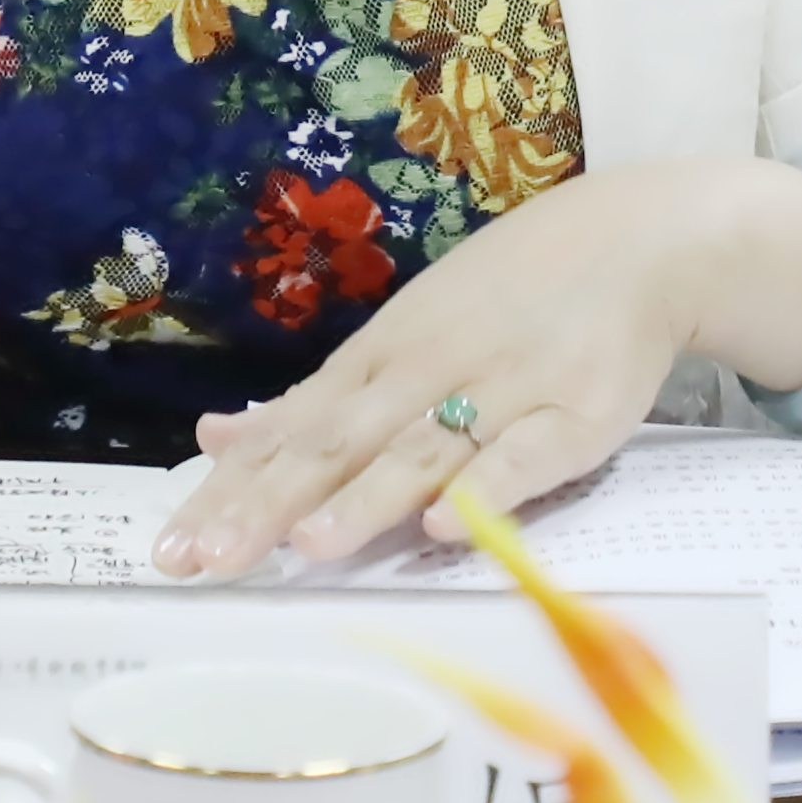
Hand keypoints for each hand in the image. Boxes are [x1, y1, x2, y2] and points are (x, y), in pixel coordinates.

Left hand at [150, 158, 801, 578]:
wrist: (631, 242)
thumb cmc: (503, 297)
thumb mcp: (400, 335)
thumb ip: (316, 401)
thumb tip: (218, 437)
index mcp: (380, 359)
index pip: (291, 432)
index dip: (231, 489)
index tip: (170, 547)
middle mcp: (427, 373)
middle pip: (340, 446)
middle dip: (270, 505)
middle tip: (207, 561)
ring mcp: (501, 393)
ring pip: (422, 451)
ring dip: (364, 499)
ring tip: (309, 548)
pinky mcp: (575, 417)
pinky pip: (524, 459)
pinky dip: (483, 491)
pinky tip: (443, 527)